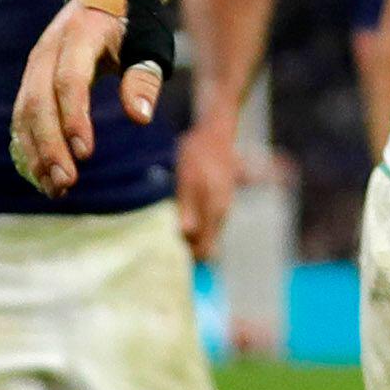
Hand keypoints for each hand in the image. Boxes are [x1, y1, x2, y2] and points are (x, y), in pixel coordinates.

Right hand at [11, 0, 160, 198]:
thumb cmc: (133, 24)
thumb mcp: (148, 44)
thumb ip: (144, 78)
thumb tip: (140, 117)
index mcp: (78, 36)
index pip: (69, 81)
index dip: (74, 117)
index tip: (85, 153)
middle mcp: (46, 52)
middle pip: (38, 103)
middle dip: (49, 146)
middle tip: (65, 182)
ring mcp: (33, 67)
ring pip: (24, 114)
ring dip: (36, 153)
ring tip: (54, 189)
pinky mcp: (30, 82)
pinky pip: (22, 118)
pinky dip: (30, 147)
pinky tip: (42, 176)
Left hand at [174, 119, 244, 262]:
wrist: (215, 133)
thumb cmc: (198, 154)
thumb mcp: (187, 179)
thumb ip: (187, 207)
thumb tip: (186, 234)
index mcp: (215, 210)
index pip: (205, 248)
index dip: (188, 256)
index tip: (170, 254)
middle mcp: (222, 212)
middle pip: (207, 244)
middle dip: (188, 248)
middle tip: (166, 243)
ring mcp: (223, 206)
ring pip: (208, 234)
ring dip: (191, 237)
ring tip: (171, 230)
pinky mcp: (220, 200)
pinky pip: (208, 223)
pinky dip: (196, 226)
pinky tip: (182, 218)